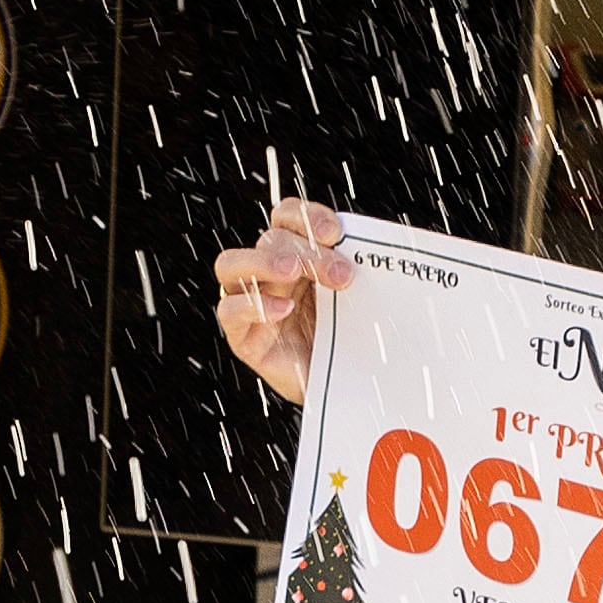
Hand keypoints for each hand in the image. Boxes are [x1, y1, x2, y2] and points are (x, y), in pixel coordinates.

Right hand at [212, 199, 355, 405]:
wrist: (353, 386)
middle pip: (269, 239)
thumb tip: (373, 247)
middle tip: (341, 275)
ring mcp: (251, 304)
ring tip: (293, 272)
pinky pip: (229, 311)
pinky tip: (285, 310)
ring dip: (264, 262)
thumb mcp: (361, 296)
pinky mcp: (244, 337)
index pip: (287, 216)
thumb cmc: (356, 335)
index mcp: (297, 255)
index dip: (306, 216)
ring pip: (231, 264)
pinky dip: (253, 304)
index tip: (335, 233)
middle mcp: (269, 274)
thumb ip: (358, 269)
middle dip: (307, 252)